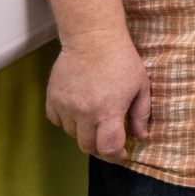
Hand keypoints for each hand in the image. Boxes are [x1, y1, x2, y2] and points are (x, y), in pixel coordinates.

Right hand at [46, 29, 149, 158]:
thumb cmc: (121, 60)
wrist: (93, 39)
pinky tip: (79, 112)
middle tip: (110, 142)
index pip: (108, 148)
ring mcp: (66, 106)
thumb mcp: (141, 87)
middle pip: (88, 146)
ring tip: (96, 121)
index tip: (122, 154)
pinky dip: (67, 122)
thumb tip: (142, 136)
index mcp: (108, 111)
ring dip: (84, 133)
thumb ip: (141, 114)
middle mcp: (84, 112)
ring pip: (72, 134)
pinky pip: (57, 121)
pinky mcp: (52, 98)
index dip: (116, 156)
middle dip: (101, 149)